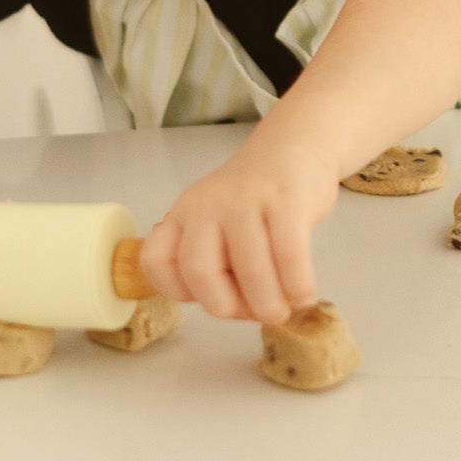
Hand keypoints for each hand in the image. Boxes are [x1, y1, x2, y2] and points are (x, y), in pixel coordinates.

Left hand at [140, 132, 339, 325]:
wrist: (293, 147)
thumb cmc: (256, 201)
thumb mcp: (219, 224)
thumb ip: (219, 264)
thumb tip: (246, 312)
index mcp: (182, 214)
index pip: (155, 261)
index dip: (180, 293)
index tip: (212, 296)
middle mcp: (206, 204)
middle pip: (198, 270)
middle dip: (229, 308)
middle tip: (255, 313)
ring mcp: (246, 198)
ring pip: (249, 269)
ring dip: (270, 304)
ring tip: (285, 309)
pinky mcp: (286, 198)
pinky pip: (289, 255)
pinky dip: (298, 287)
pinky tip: (304, 294)